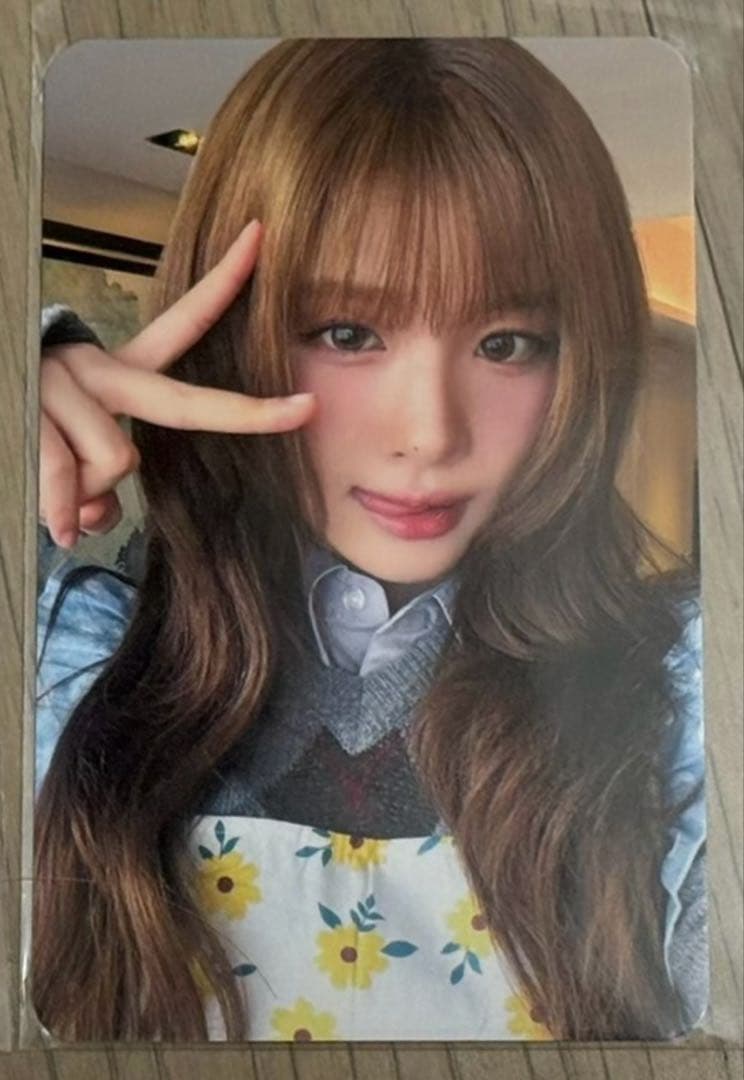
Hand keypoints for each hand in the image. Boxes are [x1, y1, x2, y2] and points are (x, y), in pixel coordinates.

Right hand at [39, 221, 314, 548]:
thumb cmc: (24, 426)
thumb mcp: (67, 454)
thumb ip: (92, 487)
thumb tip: (95, 518)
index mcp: (118, 370)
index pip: (180, 321)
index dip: (222, 283)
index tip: (261, 238)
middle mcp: (98, 367)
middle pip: (186, 403)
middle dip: (252, 412)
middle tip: (306, 410)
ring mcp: (66, 384)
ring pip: (118, 457)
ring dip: (87, 491)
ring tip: (57, 491)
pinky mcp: (32, 408)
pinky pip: (68, 476)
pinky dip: (62, 510)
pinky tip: (58, 524)